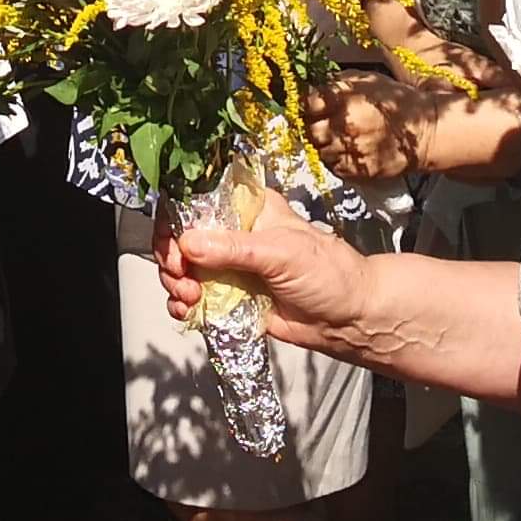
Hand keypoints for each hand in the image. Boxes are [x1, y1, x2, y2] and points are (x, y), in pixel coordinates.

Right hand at [153, 196, 387, 358]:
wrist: (348, 319)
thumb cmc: (329, 273)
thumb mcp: (283, 253)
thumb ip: (235, 249)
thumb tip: (188, 243)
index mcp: (248, 208)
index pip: (198, 201)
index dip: (176, 219)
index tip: (174, 243)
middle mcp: (233, 234)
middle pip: (181, 236)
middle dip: (171, 257)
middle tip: (181, 275)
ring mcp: (228, 267)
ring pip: (181, 268)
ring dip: (175, 283)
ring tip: (190, 299)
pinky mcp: (228, 298)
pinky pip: (192, 299)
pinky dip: (181, 305)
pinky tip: (188, 312)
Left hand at [310, 73, 423, 184]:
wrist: (424, 132)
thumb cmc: (397, 101)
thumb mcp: (368, 79)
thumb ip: (340, 83)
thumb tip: (316, 89)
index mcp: (343, 100)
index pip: (307, 104)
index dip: (307, 105)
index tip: (311, 107)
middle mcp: (342, 126)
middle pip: (309, 130)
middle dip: (312, 126)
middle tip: (320, 124)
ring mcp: (348, 150)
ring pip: (319, 151)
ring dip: (323, 145)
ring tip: (335, 138)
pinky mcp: (356, 171)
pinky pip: (333, 167)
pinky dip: (334, 160)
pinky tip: (344, 151)